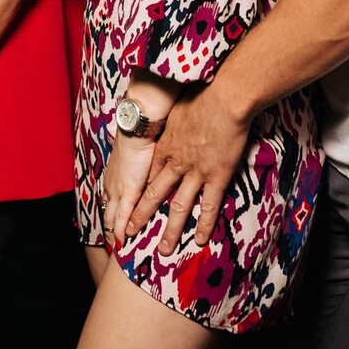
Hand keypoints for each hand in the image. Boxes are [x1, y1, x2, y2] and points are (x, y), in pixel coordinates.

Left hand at [99, 132, 154, 248]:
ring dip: (117, 235)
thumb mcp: (139, 161)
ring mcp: (118, 190)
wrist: (138, 129)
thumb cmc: (141, 140)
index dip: (112, 218)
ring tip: (120, 250)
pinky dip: (123, 230)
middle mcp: (112, 186)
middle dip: (111, 231)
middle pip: (108, 215)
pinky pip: (123, 217)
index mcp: (113, 178)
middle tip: (116, 247)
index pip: (110, 204)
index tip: (115, 231)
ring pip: (113, 219)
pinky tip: (125, 242)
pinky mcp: (128, 192)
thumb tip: (147, 181)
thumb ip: (142, 175)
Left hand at [125, 85, 250, 254]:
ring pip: (178, 207)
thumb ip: (171, 124)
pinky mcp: (216, 176)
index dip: (135, 194)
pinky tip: (199, 240)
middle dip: (140, 217)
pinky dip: (203, 225)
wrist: (223, 98)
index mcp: (164, 148)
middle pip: (154, 196)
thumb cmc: (200, 97)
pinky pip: (208, 206)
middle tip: (130, 234)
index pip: (145, 177)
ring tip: (163, 251)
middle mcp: (175, 164)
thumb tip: (170, 123)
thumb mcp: (175, 111)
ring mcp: (195, 172)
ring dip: (170, 231)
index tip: (125, 206)